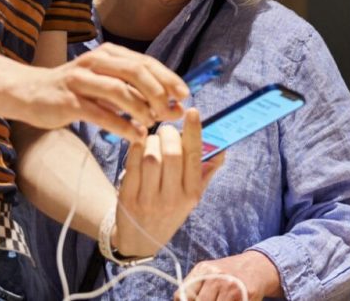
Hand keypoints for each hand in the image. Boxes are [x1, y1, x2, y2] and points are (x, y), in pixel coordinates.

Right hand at [13, 43, 190, 142]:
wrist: (30, 92)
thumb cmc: (74, 90)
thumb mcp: (105, 83)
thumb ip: (134, 91)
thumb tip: (171, 104)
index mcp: (109, 54)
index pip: (145, 62)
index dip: (168, 78)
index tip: (185, 95)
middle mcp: (95, 61)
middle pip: (135, 71)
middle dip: (158, 92)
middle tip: (171, 111)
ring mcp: (80, 80)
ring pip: (118, 90)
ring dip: (141, 109)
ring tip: (154, 124)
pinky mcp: (68, 101)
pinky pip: (100, 113)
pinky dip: (122, 125)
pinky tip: (136, 135)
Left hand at [113, 108, 225, 256]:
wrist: (139, 239)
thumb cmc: (168, 210)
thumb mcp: (191, 196)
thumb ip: (205, 171)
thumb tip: (222, 148)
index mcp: (191, 194)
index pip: (195, 157)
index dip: (194, 132)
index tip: (192, 112)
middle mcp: (172, 198)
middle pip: (172, 154)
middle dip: (168, 134)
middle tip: (165, 130)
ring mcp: (149, 199)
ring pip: (151, 156)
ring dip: (150, 141)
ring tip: (152, 141)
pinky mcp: (128, 198)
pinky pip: (132, 164)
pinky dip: (135, 148)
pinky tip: (138, 147)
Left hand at [177, 251, 281, 300]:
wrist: (256, 267)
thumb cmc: (227, 273)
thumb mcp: (208, 273)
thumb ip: (193, 287)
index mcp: (203, 270)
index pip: (183, 295)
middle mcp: (217, 277)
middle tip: (212, 299)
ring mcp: (231, 288)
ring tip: (221, 298)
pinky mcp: (246, 296)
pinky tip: (232, 300)